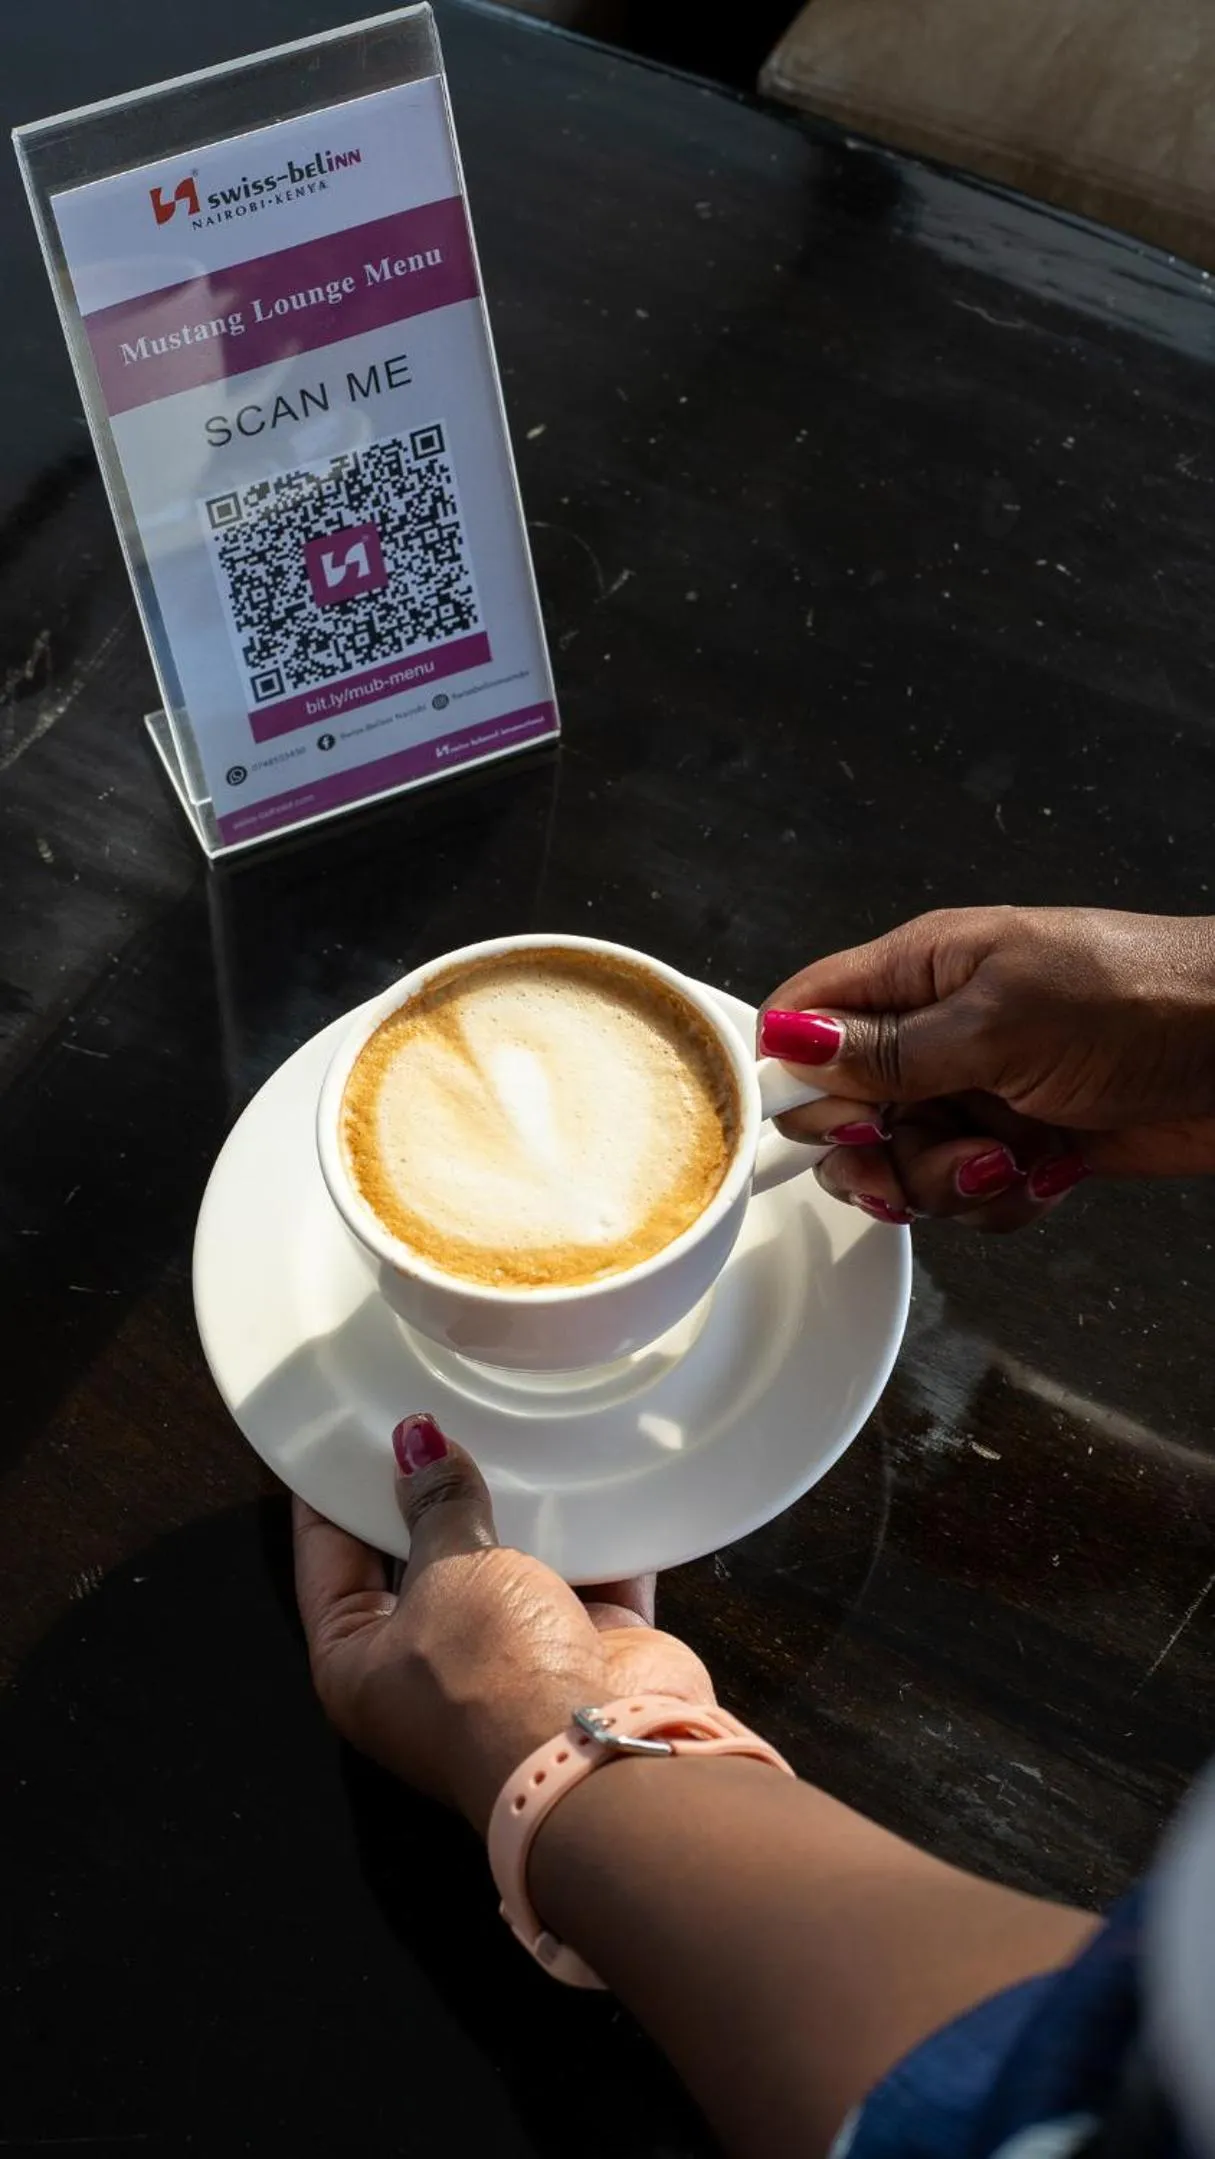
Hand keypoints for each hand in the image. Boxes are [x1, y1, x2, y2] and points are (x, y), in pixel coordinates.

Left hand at [293, 1414, 713, 1836]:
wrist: (602, 1757)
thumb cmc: (494, 1676)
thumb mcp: (450, 1571)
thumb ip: (436, 1504)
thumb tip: (415, 1445)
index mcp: (358, 1666)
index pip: (328, 1561)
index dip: (331, 1494)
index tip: (338, 1433)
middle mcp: (429, 1671)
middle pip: (420, 1560)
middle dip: (429, 1494)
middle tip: (432, 1415)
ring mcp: (513, 1664)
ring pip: (507, 1567)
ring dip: (515, 1511)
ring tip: (509, 1427)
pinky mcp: (588, 1653)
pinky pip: (588, 1577)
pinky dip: (593, 1535)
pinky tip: (592, 1472)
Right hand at [760, 906, 1214, 1227]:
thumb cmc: (1141, 998)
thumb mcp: (998, 1020)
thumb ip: (888, 1047)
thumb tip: (789, 1041)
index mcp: (921, 971)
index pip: (807, 1014)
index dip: (795, 1076)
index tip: (834, 1120)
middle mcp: (939, 1030)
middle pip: (844, 1110)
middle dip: (874, 1153)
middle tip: (914, 1151)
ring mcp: (980, 1090)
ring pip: (904, 1164)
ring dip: (943, 1184)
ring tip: (1005, 1165)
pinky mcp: (1022, 1144)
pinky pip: (965, 1194)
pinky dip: (998, 1201)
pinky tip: (1045, 1174)